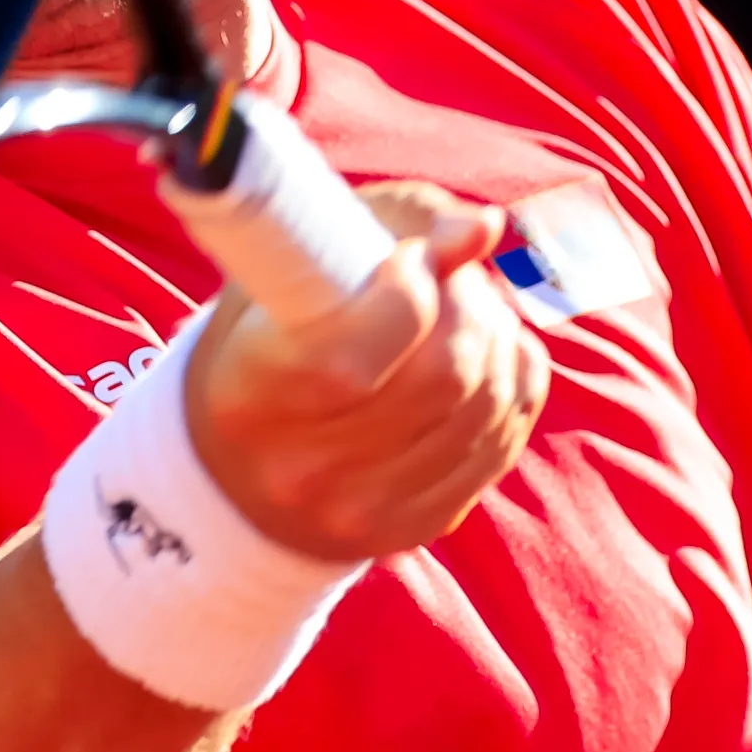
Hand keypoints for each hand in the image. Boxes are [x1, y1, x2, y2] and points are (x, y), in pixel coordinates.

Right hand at [184, 181, 552, 560]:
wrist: (239, 468)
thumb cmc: (270, 335)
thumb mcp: (294, 264)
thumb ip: (394, 227)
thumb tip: (483, 229)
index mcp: (250, 396)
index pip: (352, 357)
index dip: (409, 290)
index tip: (414, 254)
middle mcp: (302, 469)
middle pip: (443, 375)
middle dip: (470, 302)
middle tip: (452, 273)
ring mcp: (363, 511)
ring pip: (486, 405)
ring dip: (497, 336)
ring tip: (469, 306)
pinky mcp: (417, 524)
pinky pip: (502, 440)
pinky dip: (512, 380)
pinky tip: (489, 351)